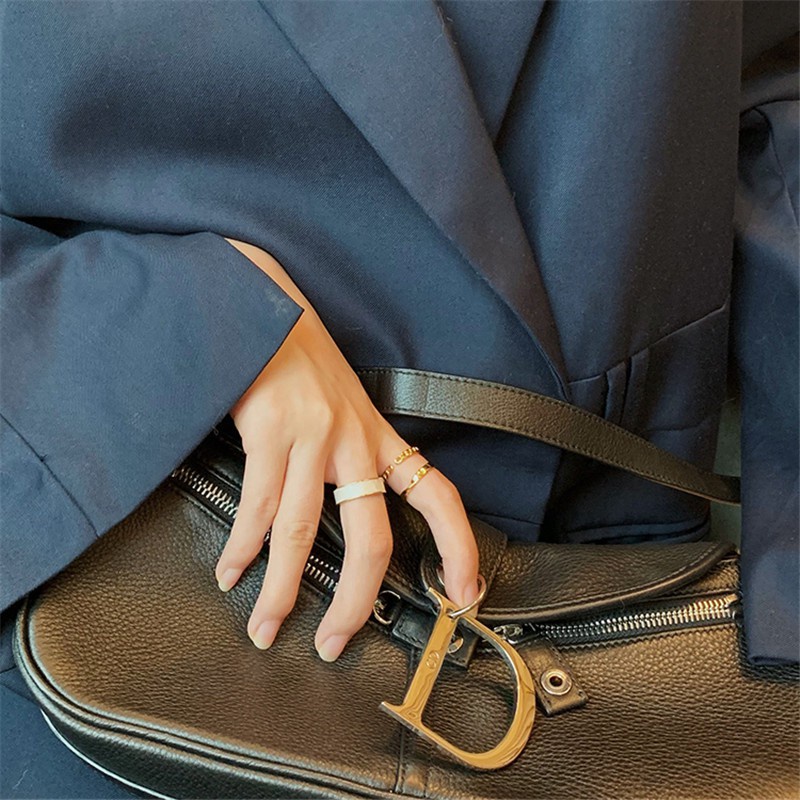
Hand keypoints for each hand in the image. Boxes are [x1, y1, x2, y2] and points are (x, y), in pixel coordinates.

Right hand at [214, 238, 479, 660]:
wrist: (265, 306)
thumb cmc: (304, 361)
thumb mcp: (345, 404)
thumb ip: (353, 455)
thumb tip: (346, 516)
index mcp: (380, 437)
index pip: (438, 496)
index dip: (459, 548)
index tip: (467, 594)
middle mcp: (355, 441)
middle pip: (372, 540)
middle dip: (355, 604)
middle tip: (334, 644)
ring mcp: (313, 438)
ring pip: (305, 535)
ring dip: (282, 592)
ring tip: (266, 628)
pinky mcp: (270, 432)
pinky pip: (258, 507)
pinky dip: (243, 549)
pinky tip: (233, 573)